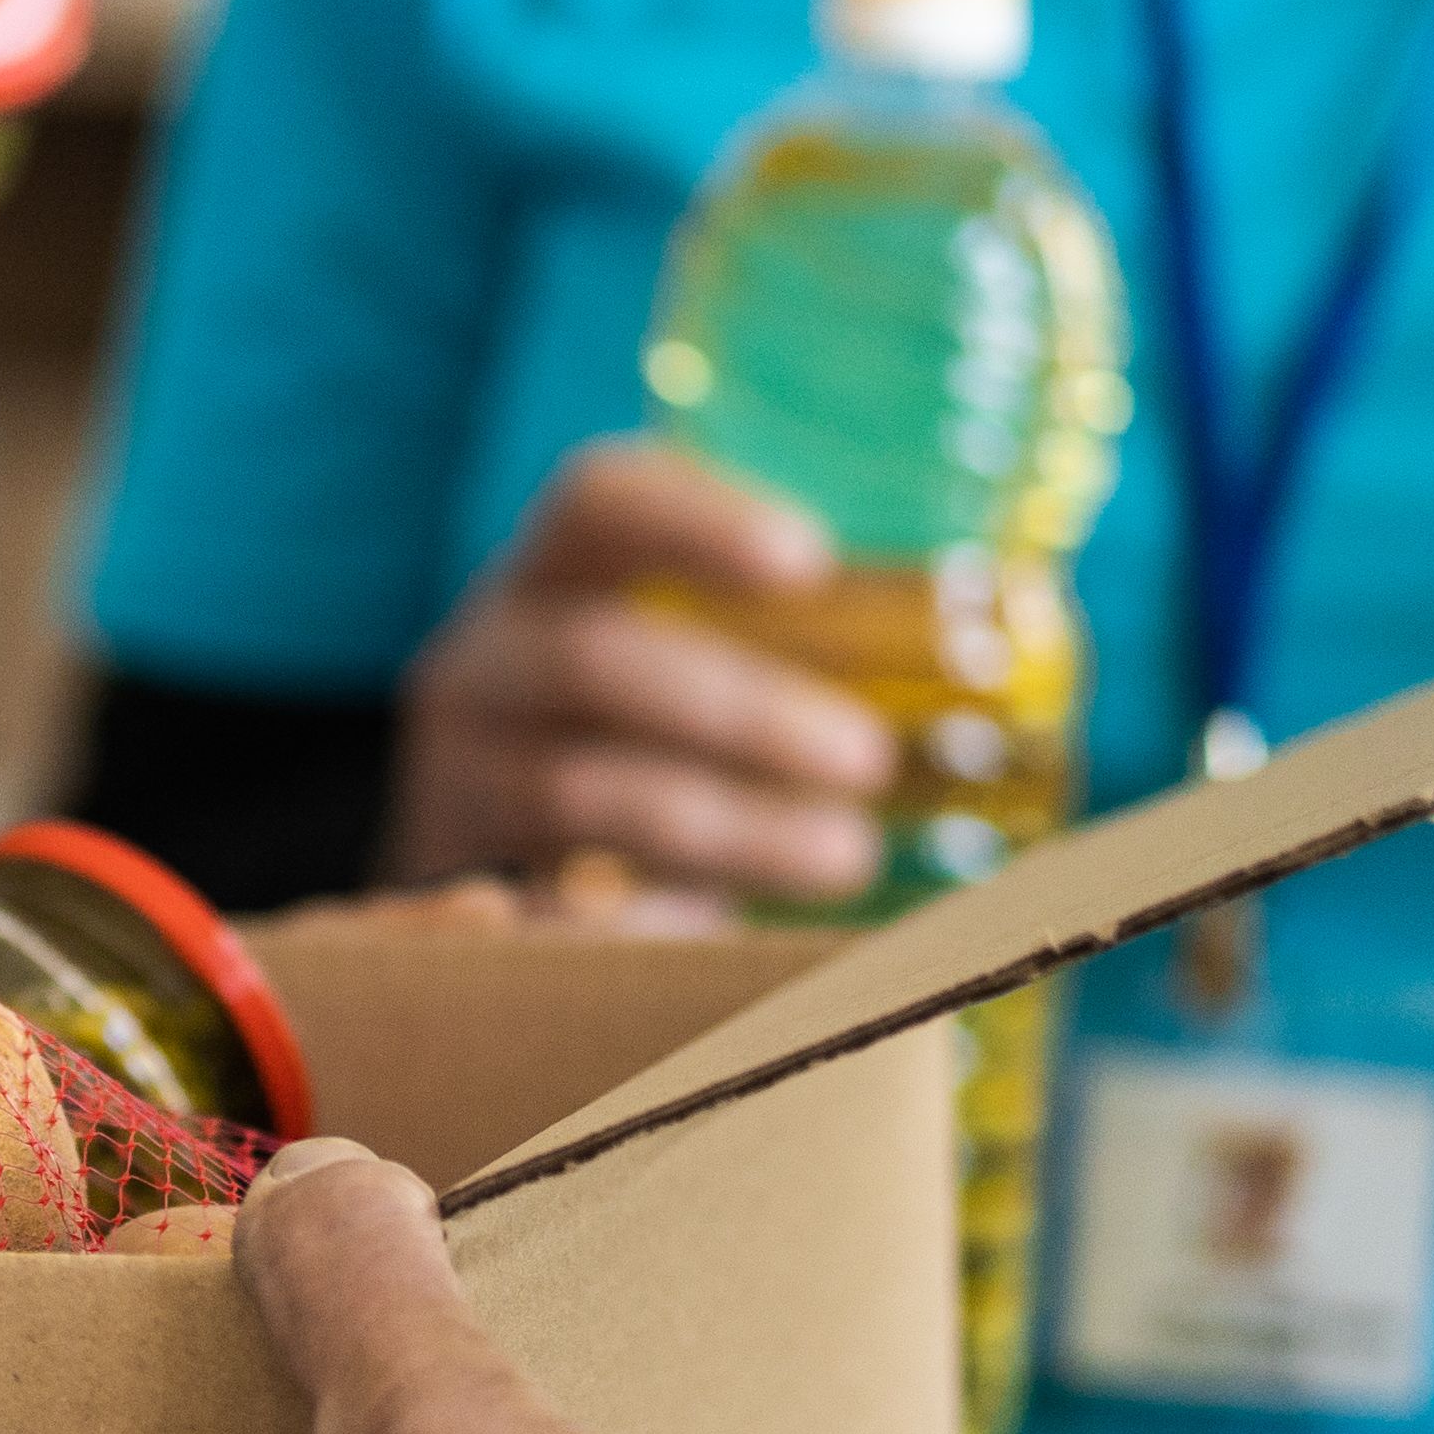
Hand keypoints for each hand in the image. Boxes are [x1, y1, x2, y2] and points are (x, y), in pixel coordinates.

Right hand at [387, 440, 891, 903]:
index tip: (811, 561)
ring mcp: (459, 774)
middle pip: (596, 660)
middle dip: (743, 710)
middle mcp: (484, 660)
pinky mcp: (452, 882)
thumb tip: (981, 658)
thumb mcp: (678, 655)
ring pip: (578, 791)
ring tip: (846, 857)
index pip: (601, 503)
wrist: (474, 848)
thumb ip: (788, 643)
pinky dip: (642, 920)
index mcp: (550, 573)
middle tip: (868, 759)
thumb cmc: (633, 730)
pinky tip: (726, 930)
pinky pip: (541, 906)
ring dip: (728, 828)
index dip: (699, 521)